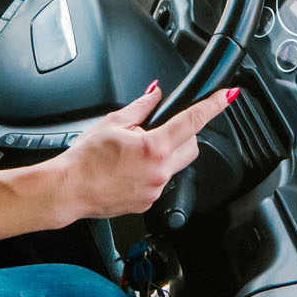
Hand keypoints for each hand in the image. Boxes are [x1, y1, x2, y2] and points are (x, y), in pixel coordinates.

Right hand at [50, 84, 236, 220]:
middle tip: (157, 131)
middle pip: (192, 146)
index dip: (213, 106)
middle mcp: (160, 171)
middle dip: (182, 135)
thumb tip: (155, 94)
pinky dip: (151, 172)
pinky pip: (160, 182)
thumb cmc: (84, 160)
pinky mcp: (148, 202)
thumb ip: (140, 106)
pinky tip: (127, 171)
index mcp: (154, 147)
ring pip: (176, 165)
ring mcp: (156, 189)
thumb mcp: (112, 123)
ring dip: (165, 155)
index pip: (193, 121)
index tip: (227, 96)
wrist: (69, 189)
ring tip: (134, 154)